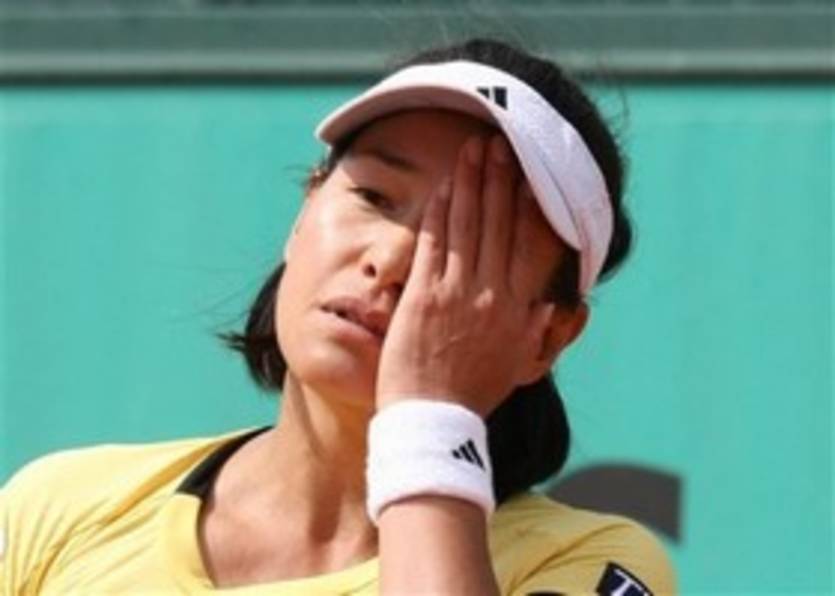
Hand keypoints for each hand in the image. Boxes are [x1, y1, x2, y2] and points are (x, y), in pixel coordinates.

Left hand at [375, 134, 555, 417]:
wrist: (434, 418)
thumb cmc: (474, 393)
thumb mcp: (518, 365)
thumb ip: (537, 331)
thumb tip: (555, 306)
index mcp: (517, 307)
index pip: (525, 243)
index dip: (525, 204)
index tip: (528, 176)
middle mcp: (492, 292)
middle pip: (498, 223)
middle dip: (499, 179)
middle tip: (499, 143)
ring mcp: (458, 291)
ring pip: (468, 225)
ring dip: (471, 183)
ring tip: (473, 149)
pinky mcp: (424, 295)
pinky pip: (435, 243)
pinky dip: (441, 211)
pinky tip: (444, 186)